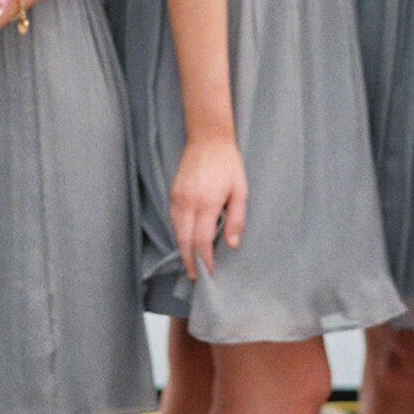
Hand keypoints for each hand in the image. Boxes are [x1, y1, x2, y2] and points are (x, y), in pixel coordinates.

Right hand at [170, 134, 246, 279]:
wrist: (207, 138)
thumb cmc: (228, 164)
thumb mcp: (240, 191)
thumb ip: (236, 219)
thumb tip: (231, 244)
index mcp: (206, 202)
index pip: (202, 239)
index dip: (205, 258)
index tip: (210, 271)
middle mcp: (188, 202)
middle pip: (184, 240)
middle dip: (189, 260)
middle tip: (195, 275)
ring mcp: (177, 197)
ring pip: (176, 230)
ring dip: (183, 248)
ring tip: (191, 262)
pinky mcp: (173, 193)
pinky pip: (173, 219)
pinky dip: (179, 233)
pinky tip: (186, 240)